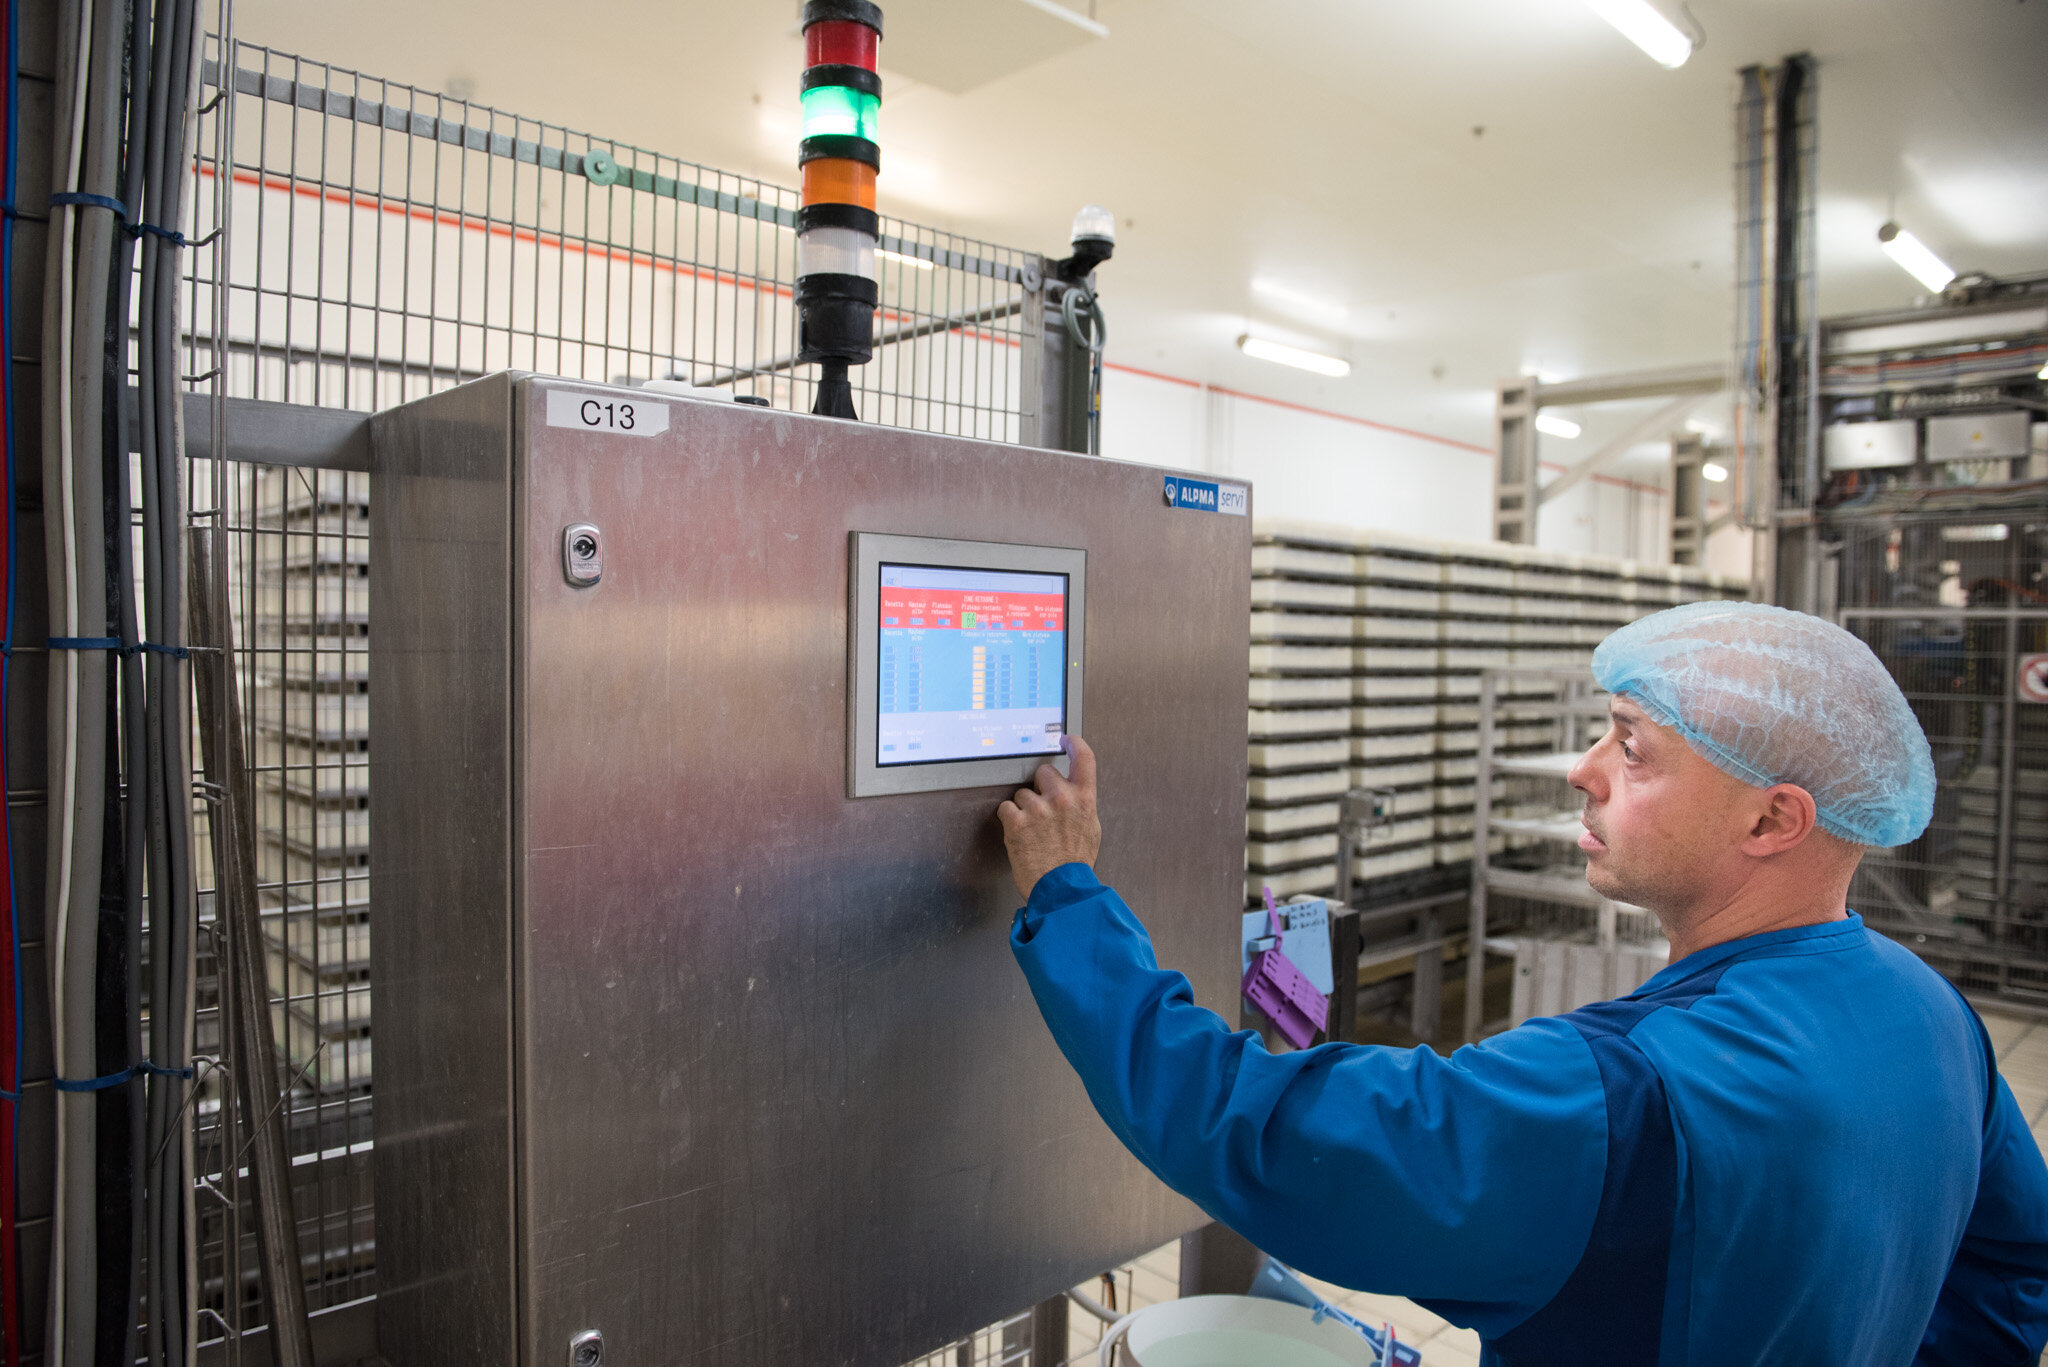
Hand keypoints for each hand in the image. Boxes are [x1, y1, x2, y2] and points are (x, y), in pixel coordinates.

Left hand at [997, 736, 1101, 900]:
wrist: (1061, 890)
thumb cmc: (1075, 864)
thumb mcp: (1090, 829)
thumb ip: (1081, 805)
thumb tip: (1073, 792)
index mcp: (1084, 799)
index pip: (1084, 758)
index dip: (1074, 743)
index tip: (1066, 738)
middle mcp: (1062, 798)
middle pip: (1043, 772)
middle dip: (1040, 786)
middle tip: (1042, 809)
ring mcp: (1038, 809)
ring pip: (1021, 793)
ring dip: (1023, 808)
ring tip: (1032, 832)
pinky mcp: (1017, 821)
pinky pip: (1006, 808)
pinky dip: (1009, 820)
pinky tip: (1019, 835)